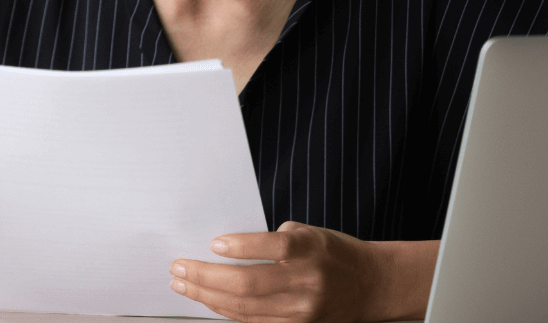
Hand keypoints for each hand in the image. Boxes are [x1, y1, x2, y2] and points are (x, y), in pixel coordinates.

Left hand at [170, 221, 379, 322]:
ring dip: (206, 296)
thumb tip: (228, 246)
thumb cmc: (333, 253)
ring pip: (244, 308)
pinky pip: (251, 321)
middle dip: (206, 276)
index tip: (214, 243)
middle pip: (248, 284)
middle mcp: (306, 282)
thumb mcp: (310, 233)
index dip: (241, 246)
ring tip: (182, 283)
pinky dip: (224, 310)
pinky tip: (206, 299)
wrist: (369, 286)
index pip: (272, 248)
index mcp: (310, 250)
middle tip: (178, 266)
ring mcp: (300, 311)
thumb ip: (275, 239)